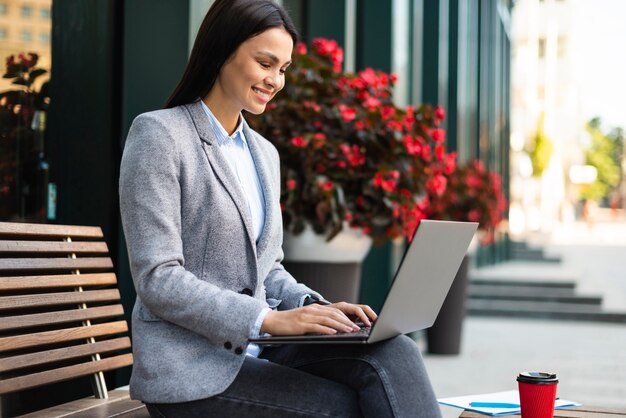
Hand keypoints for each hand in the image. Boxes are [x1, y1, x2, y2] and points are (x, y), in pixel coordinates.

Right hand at [260, 303, 375, 335]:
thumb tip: (331, 328)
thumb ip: (317, 320)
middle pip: (334, 314)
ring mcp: (306, 317)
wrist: (271, 320)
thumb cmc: (288, 322)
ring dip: (341, 326)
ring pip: (328, 320)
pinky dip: (326, 330)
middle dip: (347, 321)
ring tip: (350, 331)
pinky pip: (316, 326)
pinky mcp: (301, 325)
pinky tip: (334, 333)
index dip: (346, 317)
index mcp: (314, 309)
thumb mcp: (305, 318)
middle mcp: (312, 310)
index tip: (356, 323)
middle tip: (357, 328)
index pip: (334, 311)